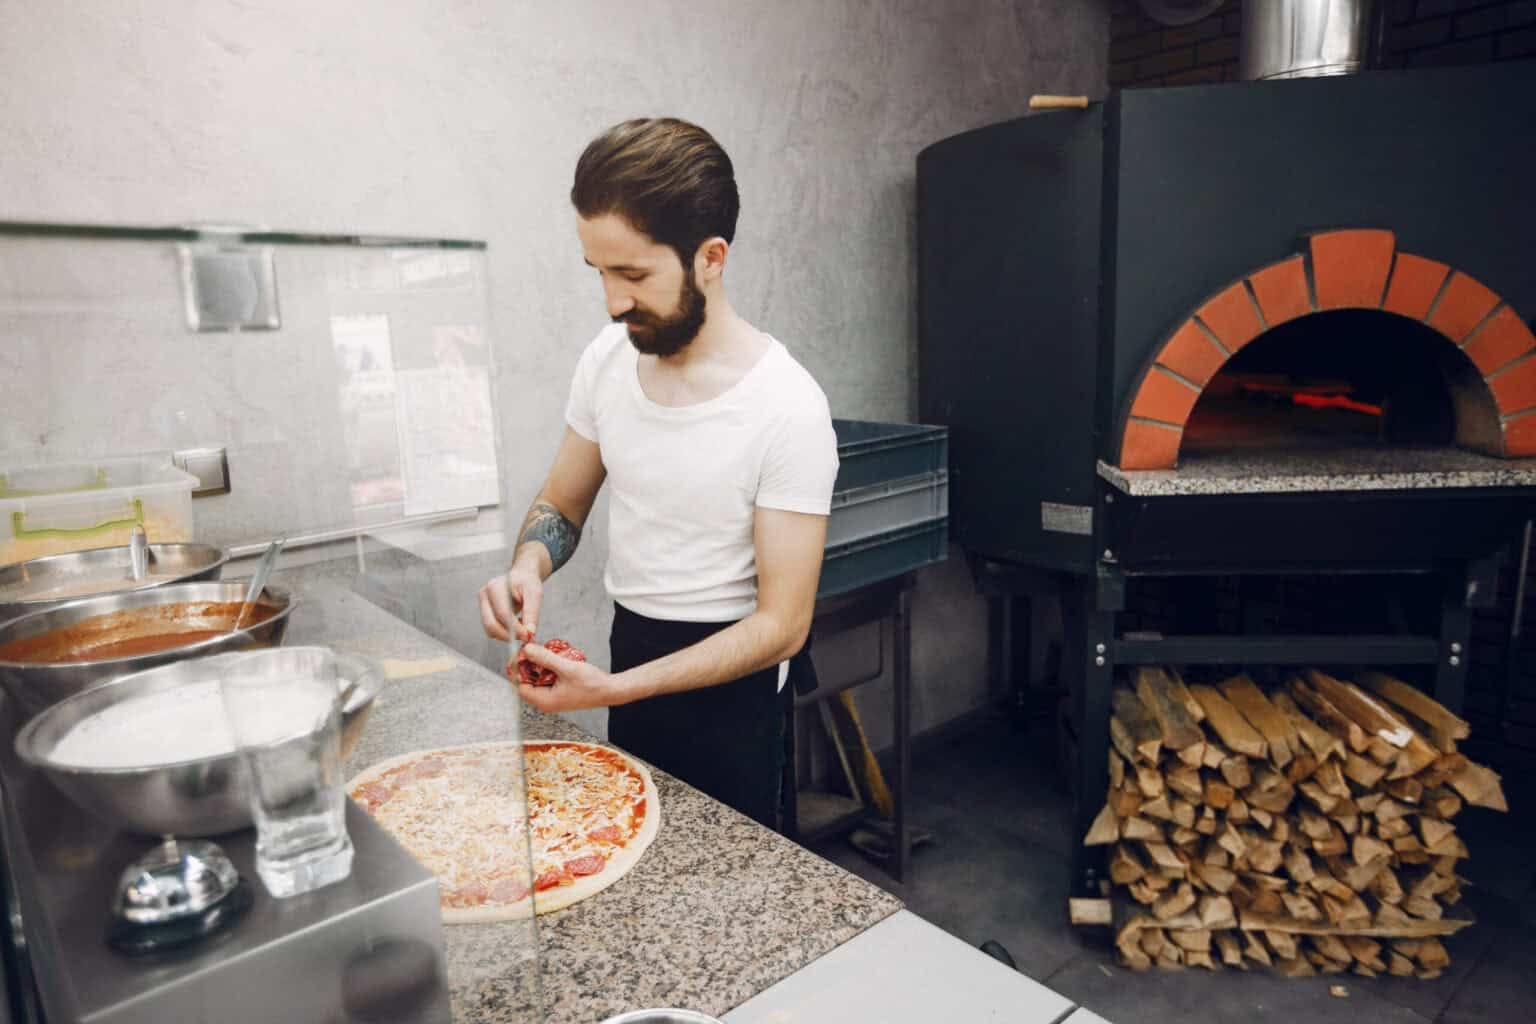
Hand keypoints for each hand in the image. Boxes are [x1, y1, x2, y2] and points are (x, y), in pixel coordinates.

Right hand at [478, 560, 543, 642]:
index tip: (529, 635)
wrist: (521, 576)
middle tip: (525, 637)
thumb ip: (532, 613)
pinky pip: (491, 630)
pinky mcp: (484, 612)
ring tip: (522, 627)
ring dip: (507, 635)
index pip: (502, 614)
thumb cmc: (528, 583)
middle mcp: (484, 595)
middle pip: (491, 624)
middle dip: (509, 636)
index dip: (516, 628)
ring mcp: (482, 604)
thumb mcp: (535, 594)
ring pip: (490, 630)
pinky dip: (503, 633)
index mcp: (495, 587)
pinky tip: (515, 625)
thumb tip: (529, 633)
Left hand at [514, 642, 629, 711]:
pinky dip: (549, 668)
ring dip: (540, 665)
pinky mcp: (559, 692)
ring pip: (537, 678)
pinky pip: (547, 679)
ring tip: (548, 652)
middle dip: (530, 664)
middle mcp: (546, 702)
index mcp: (544, 701)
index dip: (518, 668)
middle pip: (527, 681)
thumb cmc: (592, 684)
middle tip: (535, 648)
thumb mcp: (566, 668)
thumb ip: (544, 658)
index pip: (520, 684)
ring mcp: (553, 698)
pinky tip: (557, 659)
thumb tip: (526, 649)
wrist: (611, 690)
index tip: (522, 652)